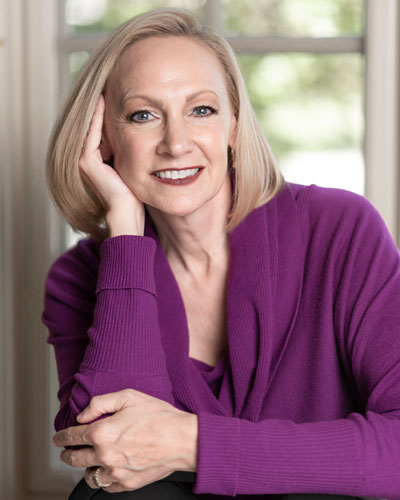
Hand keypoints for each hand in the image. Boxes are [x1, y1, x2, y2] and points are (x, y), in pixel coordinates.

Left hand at [52, 389, 197, 492]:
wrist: (182, 439)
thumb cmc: (159, 416)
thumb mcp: (129, 396)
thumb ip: (100, 402)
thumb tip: (83, 415)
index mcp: (102, 432)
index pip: (71, 437)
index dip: (61, 437)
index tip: (58, 438)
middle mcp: (105, 455)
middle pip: (74, 459)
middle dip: (68, 454)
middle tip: (68, 450)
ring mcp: (115, 472)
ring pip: (88, 475)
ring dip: (85, 467)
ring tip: (89, 461)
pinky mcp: (126, 484)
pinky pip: (105, 486)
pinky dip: (102, 478)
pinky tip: (107, 469)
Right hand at [79, 94, 144, 235]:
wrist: (129, 215)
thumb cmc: (137, 196)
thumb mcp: (138, 166)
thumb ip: (137, 149)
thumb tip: (152, 131)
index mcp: (99, 156)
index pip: (103, 125)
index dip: (111, 107)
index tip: (122, 88)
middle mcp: (88, 156)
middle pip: (95, 121)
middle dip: (104, 101)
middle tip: (112, 78)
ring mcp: (84, 158)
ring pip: (90, 124)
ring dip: (98, 104)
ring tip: (107, 82)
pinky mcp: (86, 162)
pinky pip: (92, 132)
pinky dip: (97, 116)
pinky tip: (104, 99)